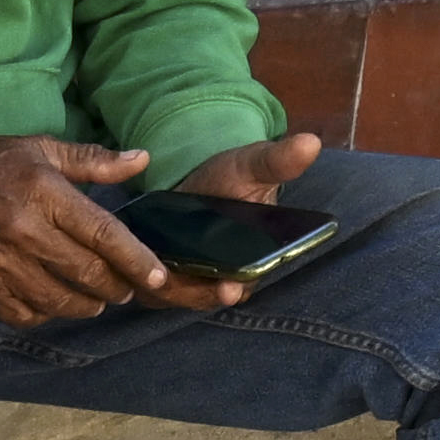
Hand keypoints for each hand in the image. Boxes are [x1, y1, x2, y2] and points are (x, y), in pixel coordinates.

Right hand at [0, 131, 181, 328]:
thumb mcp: (38, 150)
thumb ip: (92, 161)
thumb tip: (142, 160)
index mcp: (43, 194)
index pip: (103, 234)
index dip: (136, 260)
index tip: (158, 277)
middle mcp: (23, 233)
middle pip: (87, 274)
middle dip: (116, 286)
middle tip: (125, 287)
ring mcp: (0, 266)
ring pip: (61, 301)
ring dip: (87, 303)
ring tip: (95, 297)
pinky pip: (27, 314)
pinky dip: (48, 312)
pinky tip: (54, 300)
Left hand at [157, 128, 326, 315]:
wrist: (193, 181)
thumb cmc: (230, 178)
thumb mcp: (252, 167)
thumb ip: (277, 161)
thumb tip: (310, 143)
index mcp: (247, 263)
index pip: (242, 286)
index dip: (234, 290)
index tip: (231, 288)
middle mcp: (216, 278)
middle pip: (205, 296)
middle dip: (198, 294)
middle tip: (183, 286)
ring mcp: (184, 277)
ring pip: (172, 293)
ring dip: (164, 287)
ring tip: (156, 275)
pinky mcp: (155, 272)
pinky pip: (146, 284)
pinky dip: (139, 276)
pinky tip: (129, 265)